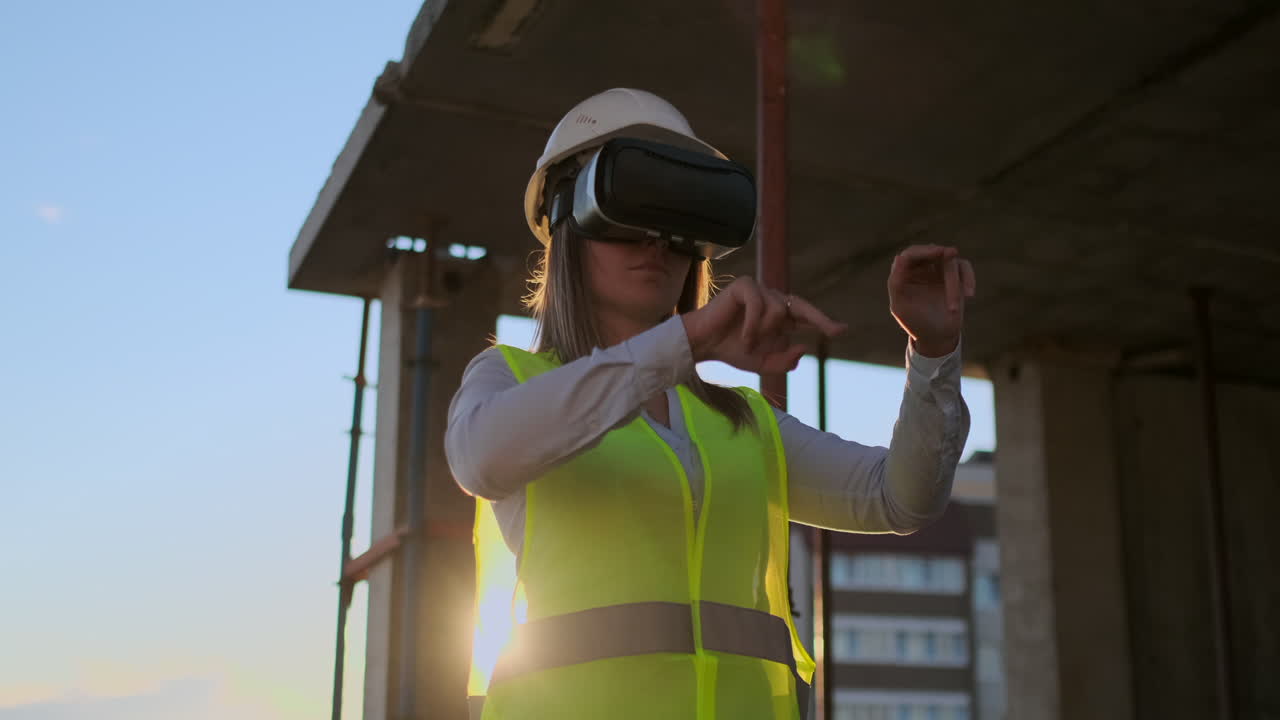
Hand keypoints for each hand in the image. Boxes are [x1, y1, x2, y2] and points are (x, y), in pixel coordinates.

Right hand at [682, 276, 847, 373]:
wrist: (703, 344)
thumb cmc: (731, 351)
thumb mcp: (762, 364)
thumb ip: (784, 361)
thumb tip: (804, 348)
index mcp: (779, 318)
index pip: (805, 317)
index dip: (824, 322)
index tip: (842, 331)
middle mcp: (772, 301)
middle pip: (802, 306)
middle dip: (819, 319)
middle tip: (833, 331)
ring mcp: (759, 291)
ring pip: (779, 310)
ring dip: (765, 332)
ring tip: (748, 343)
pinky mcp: (744, 286)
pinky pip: (760, 306)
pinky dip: (753, 326)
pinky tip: (744, 338)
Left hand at [888, 244, 975, 356]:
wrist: (937, 337)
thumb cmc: (916, 322)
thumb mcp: (901, 307)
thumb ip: (896, 283)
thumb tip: (900, 257)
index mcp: (905, 273)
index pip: (910, 254)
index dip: (921, 251)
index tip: (934, 253)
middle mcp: (922, 268)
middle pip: (931, 250)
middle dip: (939, 251)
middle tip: (950, 253)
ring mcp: (940, 270)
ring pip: (949, 261)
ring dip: (953, 284)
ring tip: (953, 309)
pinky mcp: (956, 275)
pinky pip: (964, 267)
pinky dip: (968, 278)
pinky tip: (968, 295)